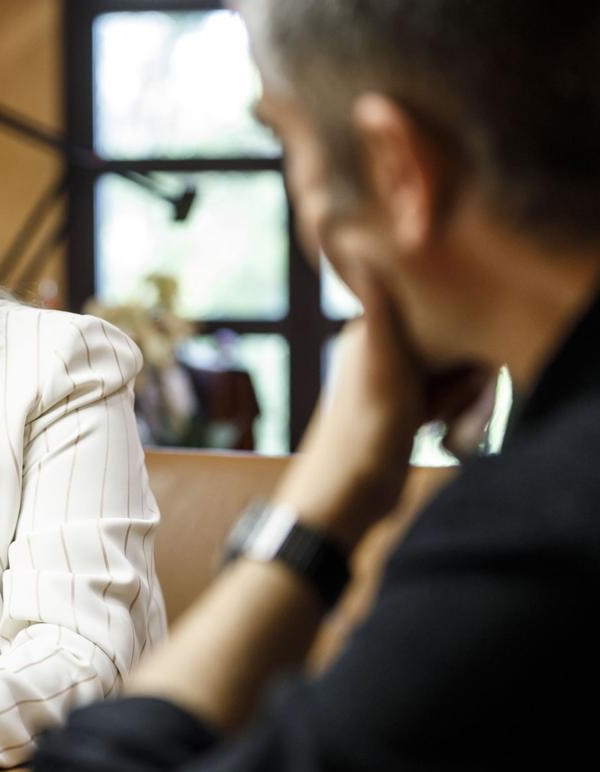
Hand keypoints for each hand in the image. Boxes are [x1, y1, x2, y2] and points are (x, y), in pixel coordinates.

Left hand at [276, 273, 492, 547]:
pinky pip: (444, 399)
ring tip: (429, 420)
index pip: (429, 306)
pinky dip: (448, 412)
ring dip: (455, 396)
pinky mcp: (404, 412)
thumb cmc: (362, 431)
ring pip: (450, 372)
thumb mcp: (379, 363)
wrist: (345, 498)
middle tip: (433, 402)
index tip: (446, 362)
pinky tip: (433, 431)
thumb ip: (379, 308)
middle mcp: (380, 351)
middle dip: (457, 370)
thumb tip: (355, 244)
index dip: (451, 330)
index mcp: (369, 331)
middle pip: (445, 340)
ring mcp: (394, 383)